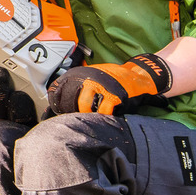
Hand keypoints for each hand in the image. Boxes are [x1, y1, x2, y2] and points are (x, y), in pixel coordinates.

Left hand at [45, 53, 171, 116]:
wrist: (137, 75)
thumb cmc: (113, 78)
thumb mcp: (93, 75)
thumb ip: (79, 84)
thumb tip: (62, 98)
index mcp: (81, 74)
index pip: (61, 87)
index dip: (59, 101)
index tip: (58, 111)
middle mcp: (89, 78)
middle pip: (71, 97)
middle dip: (71, 110)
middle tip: (73, 119)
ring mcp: (101, 86)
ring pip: (85, 105)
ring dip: (85, 114)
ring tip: (87, 120)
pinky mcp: (114, 96)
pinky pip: (103, 111)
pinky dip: (101, 117)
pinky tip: (102, 119)